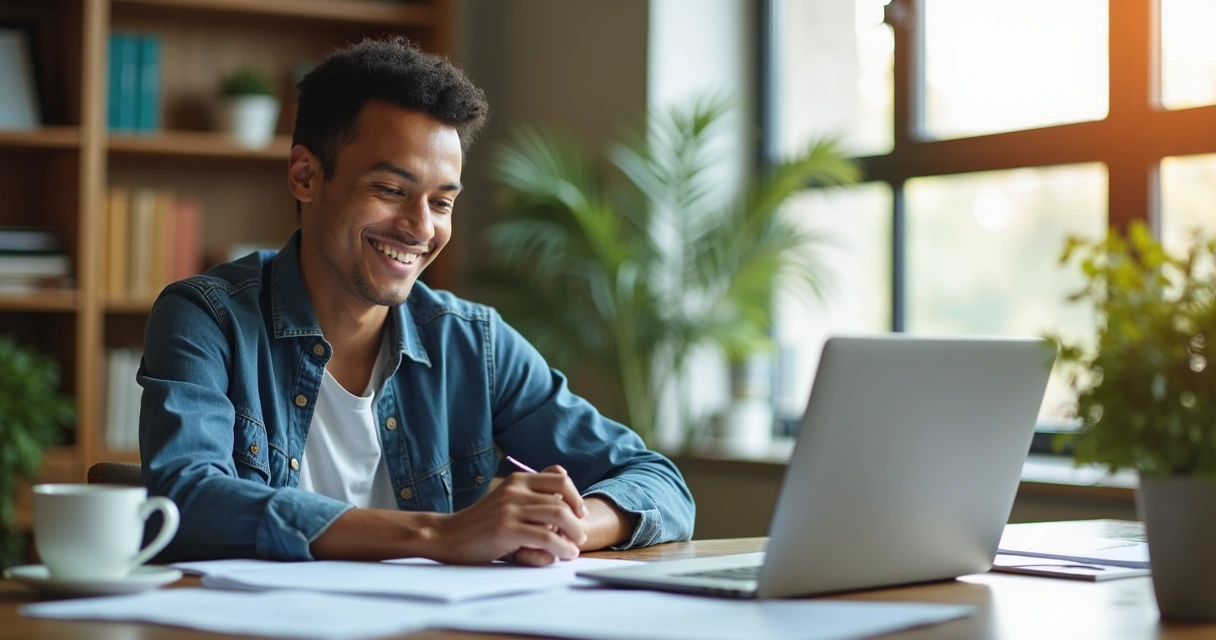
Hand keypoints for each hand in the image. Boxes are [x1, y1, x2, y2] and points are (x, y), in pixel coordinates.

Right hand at [430, 465, 586, 565]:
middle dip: (576, 520)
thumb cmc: (480, 523)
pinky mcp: (506, 529)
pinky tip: (563, 554)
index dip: (575, 495)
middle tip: (579, 535)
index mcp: (517, 480)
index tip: (579, 512)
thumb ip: (530, 493)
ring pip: (558, 516)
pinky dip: (560, 547)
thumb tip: (564, 483)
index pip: (559, 477)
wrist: (447, 536)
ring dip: (573, 534)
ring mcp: (510, 509)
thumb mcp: (506, 500)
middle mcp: (515, 489)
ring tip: (573, 548)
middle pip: (562, 499)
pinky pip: (545, 536)